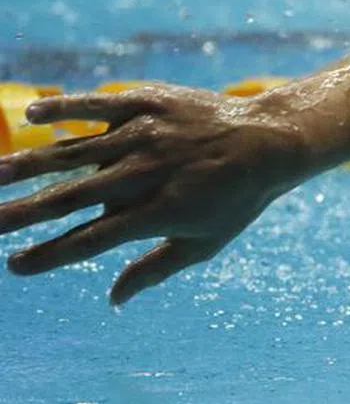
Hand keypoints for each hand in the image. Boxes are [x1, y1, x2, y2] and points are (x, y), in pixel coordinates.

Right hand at [0, 84, 307, 303]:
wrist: (269, 142)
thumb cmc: (236, 201)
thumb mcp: (204, 243)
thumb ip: (155, 270)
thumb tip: (114, 300)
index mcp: (159, 213)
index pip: (93, 240)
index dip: (52, 255)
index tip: (15, 266)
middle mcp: (146, 174)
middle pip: (71, 198)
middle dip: (22, 214)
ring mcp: (144, 135)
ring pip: (72, 152)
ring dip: (25, 165)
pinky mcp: (146, 103)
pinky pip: (96, 105)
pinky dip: (63, 109)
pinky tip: (30, 118)